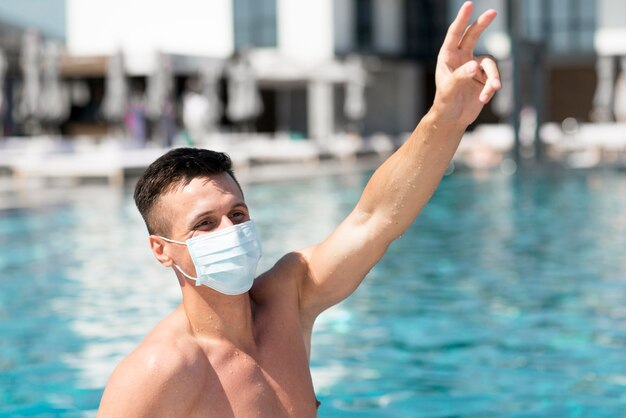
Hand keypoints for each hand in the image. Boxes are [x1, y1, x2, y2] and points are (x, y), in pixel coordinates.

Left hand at [432, 1, 500, 126]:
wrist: (452, 120)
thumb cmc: (445, 104)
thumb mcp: (449, 91)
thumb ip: (460, 77)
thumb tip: (475, 65)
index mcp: (447, 57)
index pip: (454, 34)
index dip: (462, 19)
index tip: (469, 4)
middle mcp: (461, 58)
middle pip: (473, 36)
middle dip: (482, 24)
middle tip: (493, 12)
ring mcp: (474, 67)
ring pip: (490, 64)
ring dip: (492, 78)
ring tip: (491, 90)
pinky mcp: (484, 78)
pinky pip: (493, 78)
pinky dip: (491, 88)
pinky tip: (485, 99)